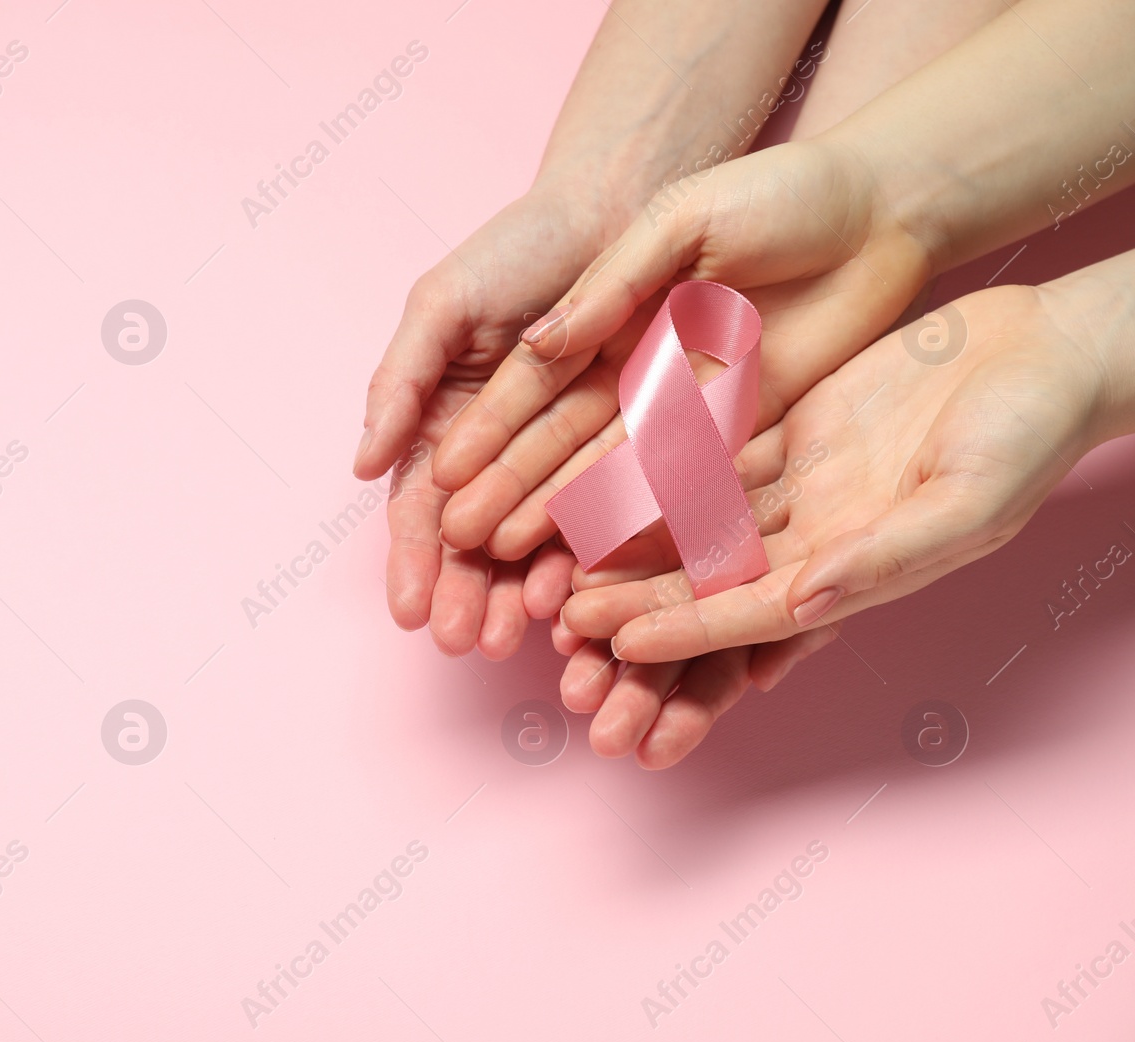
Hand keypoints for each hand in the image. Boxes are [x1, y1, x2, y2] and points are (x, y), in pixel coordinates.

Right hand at [354, 180, 611, 656]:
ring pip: (538, 544)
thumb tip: (359, 465)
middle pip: (477, 544)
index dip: (414, 563)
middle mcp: (501, 455)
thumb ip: (399, 382)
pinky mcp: (628, 452)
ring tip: (521, 640)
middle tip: (469, 641)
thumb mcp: (441, 306)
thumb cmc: (517, 249)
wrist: (617, 205)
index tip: (411, 613)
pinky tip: (583, 596)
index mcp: (448, 426)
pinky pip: (606, 516)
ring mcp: (565, 459)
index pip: (423, 510)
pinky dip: (590, 558)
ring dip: (523, 596)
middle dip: (468, 596)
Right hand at [429, 139, 932, 564]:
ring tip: (515, 568)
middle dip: (511, 497)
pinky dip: (646, 519)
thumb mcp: (676, 220)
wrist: (879, 207)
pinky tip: (605, 558)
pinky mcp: (745, 428)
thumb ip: (609, 285)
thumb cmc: (772, 192)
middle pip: (561, 444)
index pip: (532, 389)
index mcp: (606, 316)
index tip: (443, 483)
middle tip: (464, 545)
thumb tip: (538, 347)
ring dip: (564, 520)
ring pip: (613, 473)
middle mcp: (635, 369)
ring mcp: (688, 404)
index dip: (488, 437)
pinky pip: (688, 482)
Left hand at [560, 279, 1117, 763]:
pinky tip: (599, 472)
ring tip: (557, 552)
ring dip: (630, 540)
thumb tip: (805, 598)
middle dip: (635, 600)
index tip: (617, 644)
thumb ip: (885, 556)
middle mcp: (816, 535)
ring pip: (696, 519)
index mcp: (857, 567)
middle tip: (559, 618)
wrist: (1046, 353)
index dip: (683, 627)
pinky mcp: (790, 430)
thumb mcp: (969, 501)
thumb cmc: (1031, 433)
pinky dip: (655, 465)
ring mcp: (800, 484)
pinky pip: (709, 452)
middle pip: (708, 577)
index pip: (750, 609)